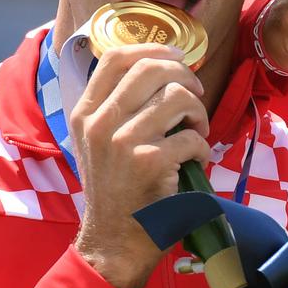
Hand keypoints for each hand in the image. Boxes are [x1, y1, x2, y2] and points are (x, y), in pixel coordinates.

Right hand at [69, 43, 210, 287]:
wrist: (114, 239)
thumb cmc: (116, 189)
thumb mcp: (98, 143)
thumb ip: (117, 107)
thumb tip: (159, 67)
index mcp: (85, 113)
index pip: (116, 57)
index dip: (153, 48)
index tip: (176, 56)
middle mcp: (100, 123)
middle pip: (152, 68)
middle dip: (185, 76)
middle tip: (195, 97)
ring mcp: (123, 141)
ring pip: (179, 97)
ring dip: (198, 113)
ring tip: (196, 132)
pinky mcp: (150, 162)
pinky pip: (193, 136)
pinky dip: (202, 148)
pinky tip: (194, 162)